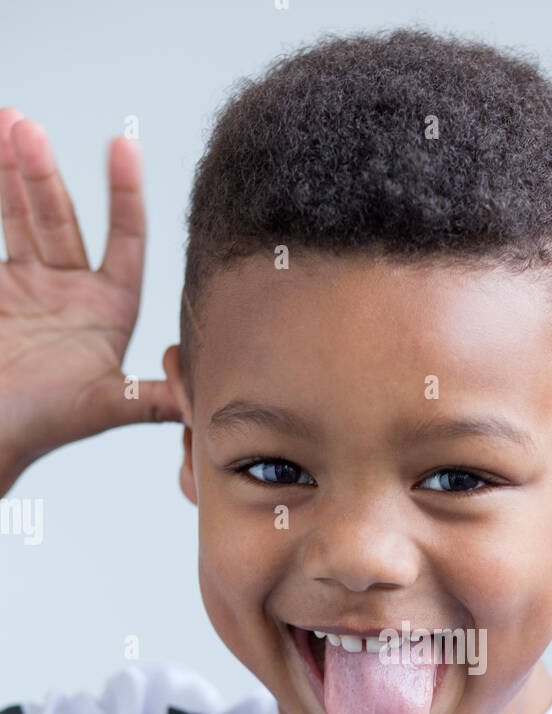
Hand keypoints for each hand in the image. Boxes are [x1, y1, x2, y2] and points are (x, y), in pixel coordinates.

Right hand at [0, 109, 182, 476]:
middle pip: (61, 217)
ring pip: (23, 214)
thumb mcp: (104, 408)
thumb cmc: (41, 426)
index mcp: (108, 310)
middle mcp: (72, 290)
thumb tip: (205, 402)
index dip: (125, 195)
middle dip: (44, 173)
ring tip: (8, 123)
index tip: (122, 146)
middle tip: (29, 129)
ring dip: (13, 170)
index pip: (125, 241)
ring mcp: (29, 283)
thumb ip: (151, 400)